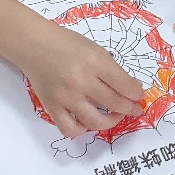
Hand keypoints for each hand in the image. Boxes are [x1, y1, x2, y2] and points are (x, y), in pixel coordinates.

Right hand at [19, 25, 145, 138]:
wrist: (35, 45)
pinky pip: (70, 129)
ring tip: (115, 116)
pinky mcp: (51, 107)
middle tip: (134, 108)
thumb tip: (129, 89)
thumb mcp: (95, 49)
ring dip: (111, 122)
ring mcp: (65, 97)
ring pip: (95, 122)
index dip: (136, 93)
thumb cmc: (67, 44)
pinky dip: (82, 130)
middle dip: (130, 108)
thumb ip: (111, 69)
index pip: (124, 85)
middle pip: (114, 104)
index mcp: (95, 62)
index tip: (139, 94)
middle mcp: (81, 81)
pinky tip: (88, 122)